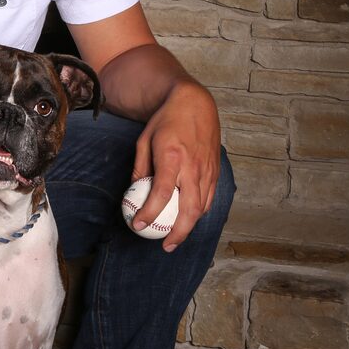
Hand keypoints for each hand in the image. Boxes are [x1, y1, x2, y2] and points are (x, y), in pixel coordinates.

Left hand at [131, 80, 220, 252]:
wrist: (195, 103)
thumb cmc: (166, 121)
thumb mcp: (144, 140)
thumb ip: (140, 168)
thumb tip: (133, 192)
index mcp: (172, 157)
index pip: (162, 194)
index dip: (149, 213)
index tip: (138, 225)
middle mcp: (193, 166)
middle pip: (190, 209)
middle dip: (178, 233)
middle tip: (165, 245)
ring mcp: (207, 169)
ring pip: (203, 207)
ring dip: (189, 226)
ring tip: (176, 237)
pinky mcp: (216, 170)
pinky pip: (209, 198)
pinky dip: (199, 212)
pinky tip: (188, 218)